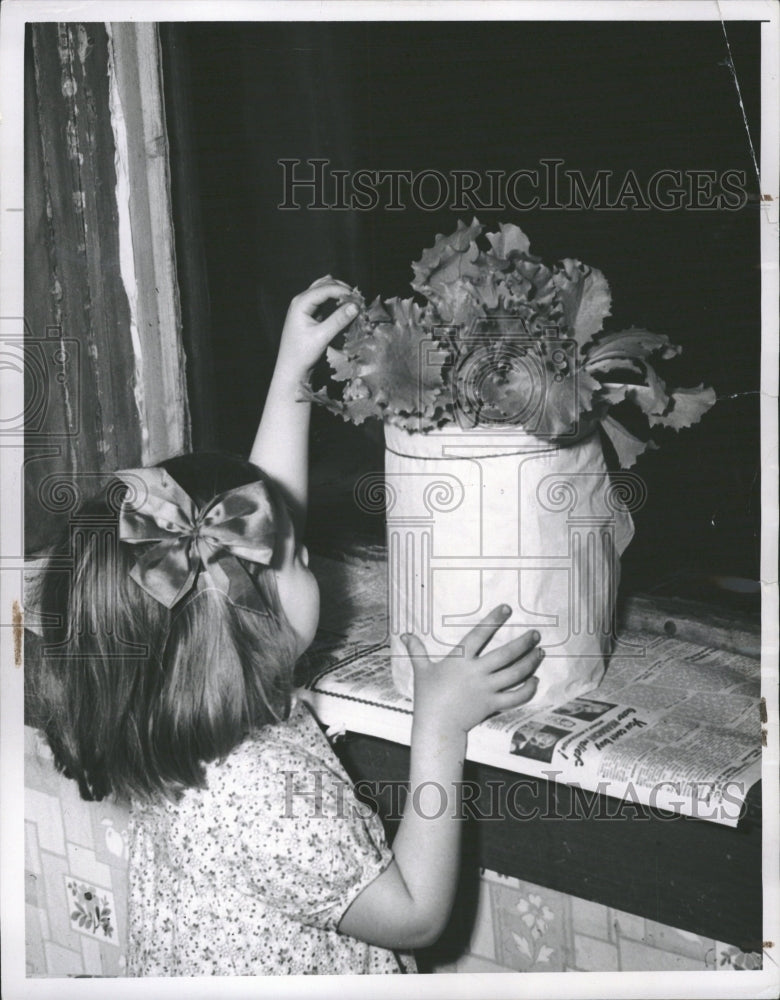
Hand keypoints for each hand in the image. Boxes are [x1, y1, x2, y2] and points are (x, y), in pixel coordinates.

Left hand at [276, 276, 358, 380]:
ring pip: (324, 289)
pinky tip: (344, 305)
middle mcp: (300, 300)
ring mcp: (304, 306)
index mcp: (300, 303)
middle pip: (324, 284)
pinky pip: (323, 299)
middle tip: (358, 299)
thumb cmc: (302, 354)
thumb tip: (356, 306)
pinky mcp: (308, 313)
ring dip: (339, 292)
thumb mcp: (322, 337)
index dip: (343, 291)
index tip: (359, 299)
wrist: (291, 369)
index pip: (325, 288)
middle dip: (342, 289)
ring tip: (353, 301)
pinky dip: (335, 299)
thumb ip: (338, 320)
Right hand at [402, 605, 542, 736]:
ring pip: (515, 673)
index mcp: (460, 660)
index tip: (506, 608)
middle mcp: (477, 672)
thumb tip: (405, 635)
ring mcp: (487, 689)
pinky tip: (535, 680)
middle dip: (523, 642)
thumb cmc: (428, 697)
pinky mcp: (493, 704)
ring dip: (530, 661)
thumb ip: (417, 651)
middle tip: (535, 634)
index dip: (493, 620)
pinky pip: (516, 696)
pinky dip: (528, 689)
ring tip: (540, 652)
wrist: (437, 726)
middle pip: (506, 654)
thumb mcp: (422, 671)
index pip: (479, 634)